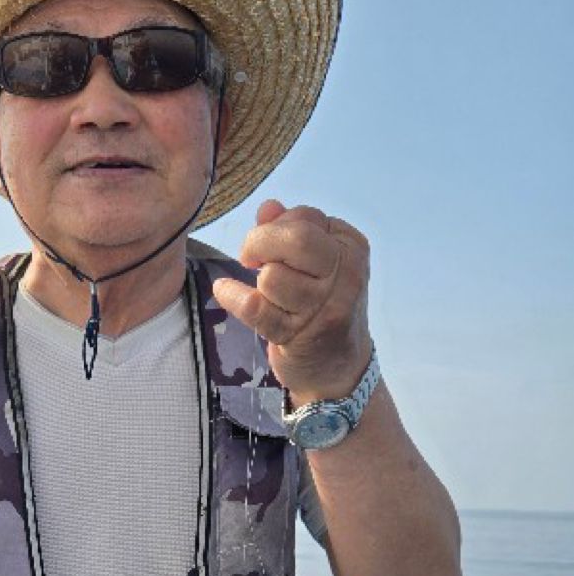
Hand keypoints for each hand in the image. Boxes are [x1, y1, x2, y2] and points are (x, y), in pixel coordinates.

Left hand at [212, 200, 371, 404]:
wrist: (338, 369)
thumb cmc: (322, 308)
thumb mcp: (318, 265)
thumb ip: (293, 230)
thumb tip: (268, 207)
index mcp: (352, 248)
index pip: (306, 217)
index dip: (277, 226)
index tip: (269, 244)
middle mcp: (345, 275)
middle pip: (294, 239)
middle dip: (259, 242)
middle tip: (249, 257)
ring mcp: (324, 308)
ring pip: (271, 275)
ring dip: (258, 281)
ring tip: (265, 292)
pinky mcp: (297, 334)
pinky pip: (254, 306)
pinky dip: (232, 296)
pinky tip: (224, 291)